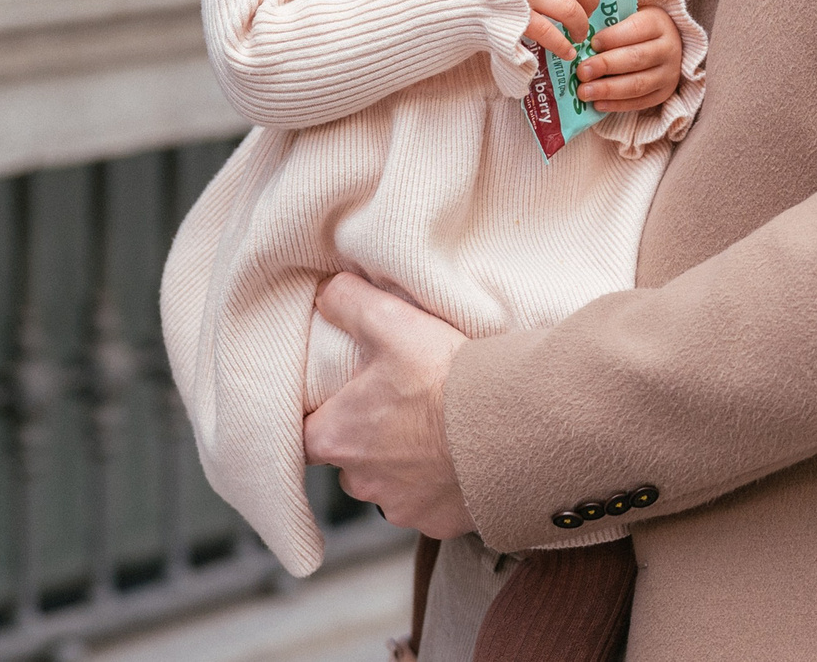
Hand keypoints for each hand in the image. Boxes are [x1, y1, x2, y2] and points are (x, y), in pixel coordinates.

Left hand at [303, 273, 475, 538]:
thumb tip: (324, 293)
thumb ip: (347, 302)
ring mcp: (403, 507)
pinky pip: (433, 504)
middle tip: (399, 406)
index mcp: (337, 438)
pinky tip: (463, 455)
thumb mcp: (390, 321)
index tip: (339, 400)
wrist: (512, 423)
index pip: (303, 435)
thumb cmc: (445, 376)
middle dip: (368, 441)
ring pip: (391, 486)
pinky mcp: (441, 523)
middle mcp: (362, 482)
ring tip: (437, 430)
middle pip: (349, 464)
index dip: (318, 416)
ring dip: (407, 464)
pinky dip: (444, 484)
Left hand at [576, 0, 682, 112]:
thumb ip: (609, 22)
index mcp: (658, 23)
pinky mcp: (664, 94)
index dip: (612, 37)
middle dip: (605, 66)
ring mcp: (668, 74)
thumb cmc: (637, 29)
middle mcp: (668, 49)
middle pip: (635, 58)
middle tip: (582, 71)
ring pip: (637, 84)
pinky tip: (597, 104)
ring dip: (608, 90)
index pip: (635, 29)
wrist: (667, 45)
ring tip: (584, 92)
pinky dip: (616, 105)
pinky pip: (639, 103)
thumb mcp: (629, 15)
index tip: (591, 43)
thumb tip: (580, 36)